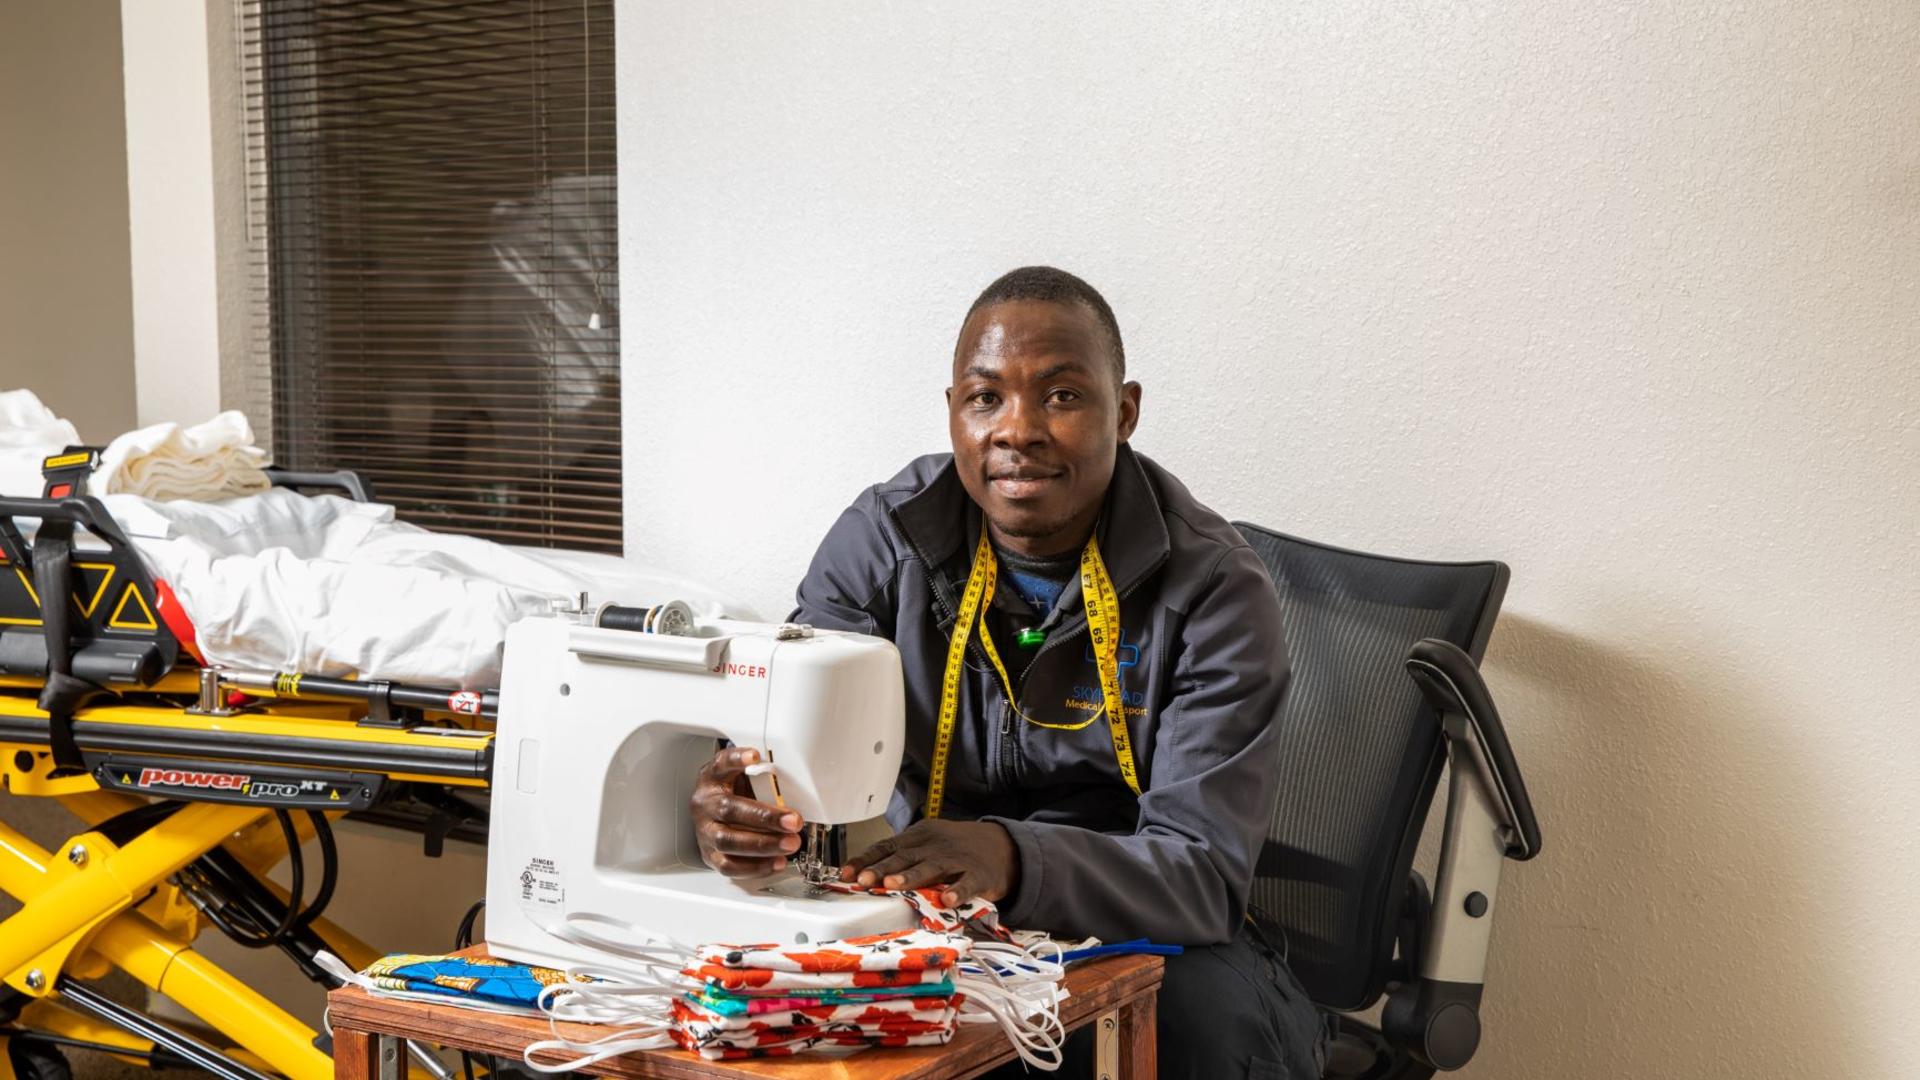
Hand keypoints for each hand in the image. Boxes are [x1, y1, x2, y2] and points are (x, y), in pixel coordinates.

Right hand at [691, 746, 800, 876]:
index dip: (736, 759)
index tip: (754, 756)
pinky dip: (756, 867)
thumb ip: (762, 778)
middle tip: (794, 821)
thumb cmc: (732, 793)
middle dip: (765, 817)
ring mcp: (705, 831)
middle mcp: (705, 804)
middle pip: (729, 809)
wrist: (710, 815)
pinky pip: (730, 865)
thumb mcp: (743, 777)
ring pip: (729, 841)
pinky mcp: (710, 855)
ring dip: (763, 844)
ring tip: (790, 843)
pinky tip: (777, 861)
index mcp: (712, 778)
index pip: (721, 764)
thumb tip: (798, 784)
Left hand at [840, 819, 1018, 908]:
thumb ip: (902, 858)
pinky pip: (967, 883)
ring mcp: (958, 859)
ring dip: (910, 877)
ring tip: (892, 885)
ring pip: (931, 867)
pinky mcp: (980, 875)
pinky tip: (947, 899)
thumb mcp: (928, 845)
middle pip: (905, 856)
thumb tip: (864, 874)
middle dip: (881, 869)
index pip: (887, 846)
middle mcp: (936, 845)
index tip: (846, 874)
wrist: (1003, 847)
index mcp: (920, 836)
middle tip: (863, 881)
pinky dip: (958, 891)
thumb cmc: (957, 850)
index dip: (866, 860)